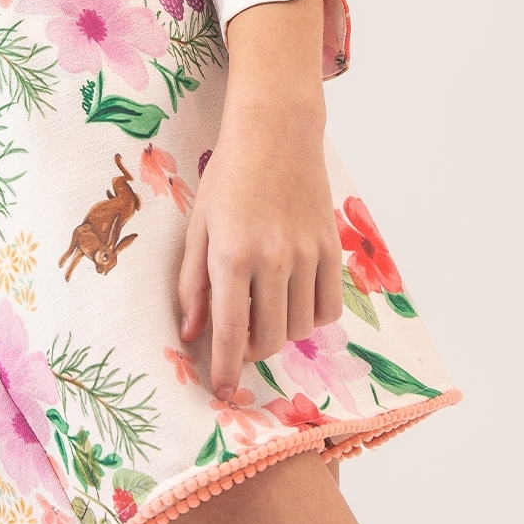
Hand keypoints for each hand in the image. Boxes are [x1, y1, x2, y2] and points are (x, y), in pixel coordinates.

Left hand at [177, 0, 342, 397]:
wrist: (277, 133)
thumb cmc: (228, 175)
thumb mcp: (199, 226)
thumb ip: (193, 283)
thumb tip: (190, 334)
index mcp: (232, 255)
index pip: (229, 332)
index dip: (224, 369)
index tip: (221, 390)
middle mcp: (273, 260)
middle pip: (269, 339)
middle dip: (250, 352)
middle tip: (238, 342)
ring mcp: (308, 255)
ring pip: (300, 328)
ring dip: (280, 334)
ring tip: (263, 313)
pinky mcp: (332, 249)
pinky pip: (328, 307)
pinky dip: (311, 317)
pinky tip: (293, 301)